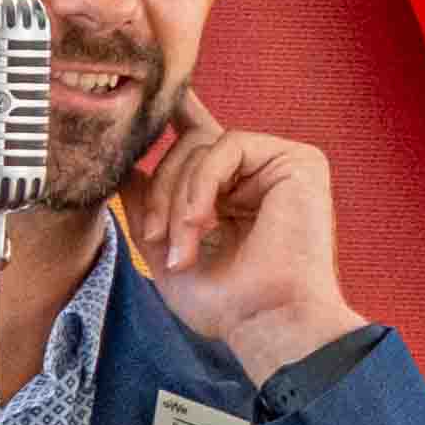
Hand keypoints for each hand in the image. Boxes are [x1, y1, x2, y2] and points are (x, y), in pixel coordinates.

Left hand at [121, 95, 360, 374]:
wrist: (266, 326)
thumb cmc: (227, 306)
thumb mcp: (168, 253)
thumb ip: (148, 209)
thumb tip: (126, 170)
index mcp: (237, 193)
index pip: (201, 142)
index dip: (177, 117)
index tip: (152, 98)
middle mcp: (260, 175)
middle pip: (188, 146)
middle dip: (161, 192)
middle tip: (156, 238)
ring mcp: (280, 166)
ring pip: (202, 145)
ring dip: (179, 198)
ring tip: (182, 247)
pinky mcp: (299, 161)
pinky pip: (227, 146)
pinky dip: (202, 184)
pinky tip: (202, 222)